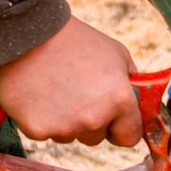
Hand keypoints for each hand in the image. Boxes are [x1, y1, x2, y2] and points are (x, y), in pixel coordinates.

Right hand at [0, 16, 143, 146]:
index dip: (122, 128)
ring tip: (56, 89)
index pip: (129, 137)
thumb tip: (140, 105)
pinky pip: (45, 133)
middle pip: (97, 137)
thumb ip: (132, 84)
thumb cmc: (77, 41)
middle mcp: (93, 118)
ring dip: (66, 121)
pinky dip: (42, 119)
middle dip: (91, 121)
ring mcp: (63, 127)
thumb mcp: (118, 55)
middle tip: (77, 92)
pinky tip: (39, 94)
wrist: (30, 33)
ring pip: (70, 136)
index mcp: (119, 100)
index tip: (114, 121)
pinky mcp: (36, 129)